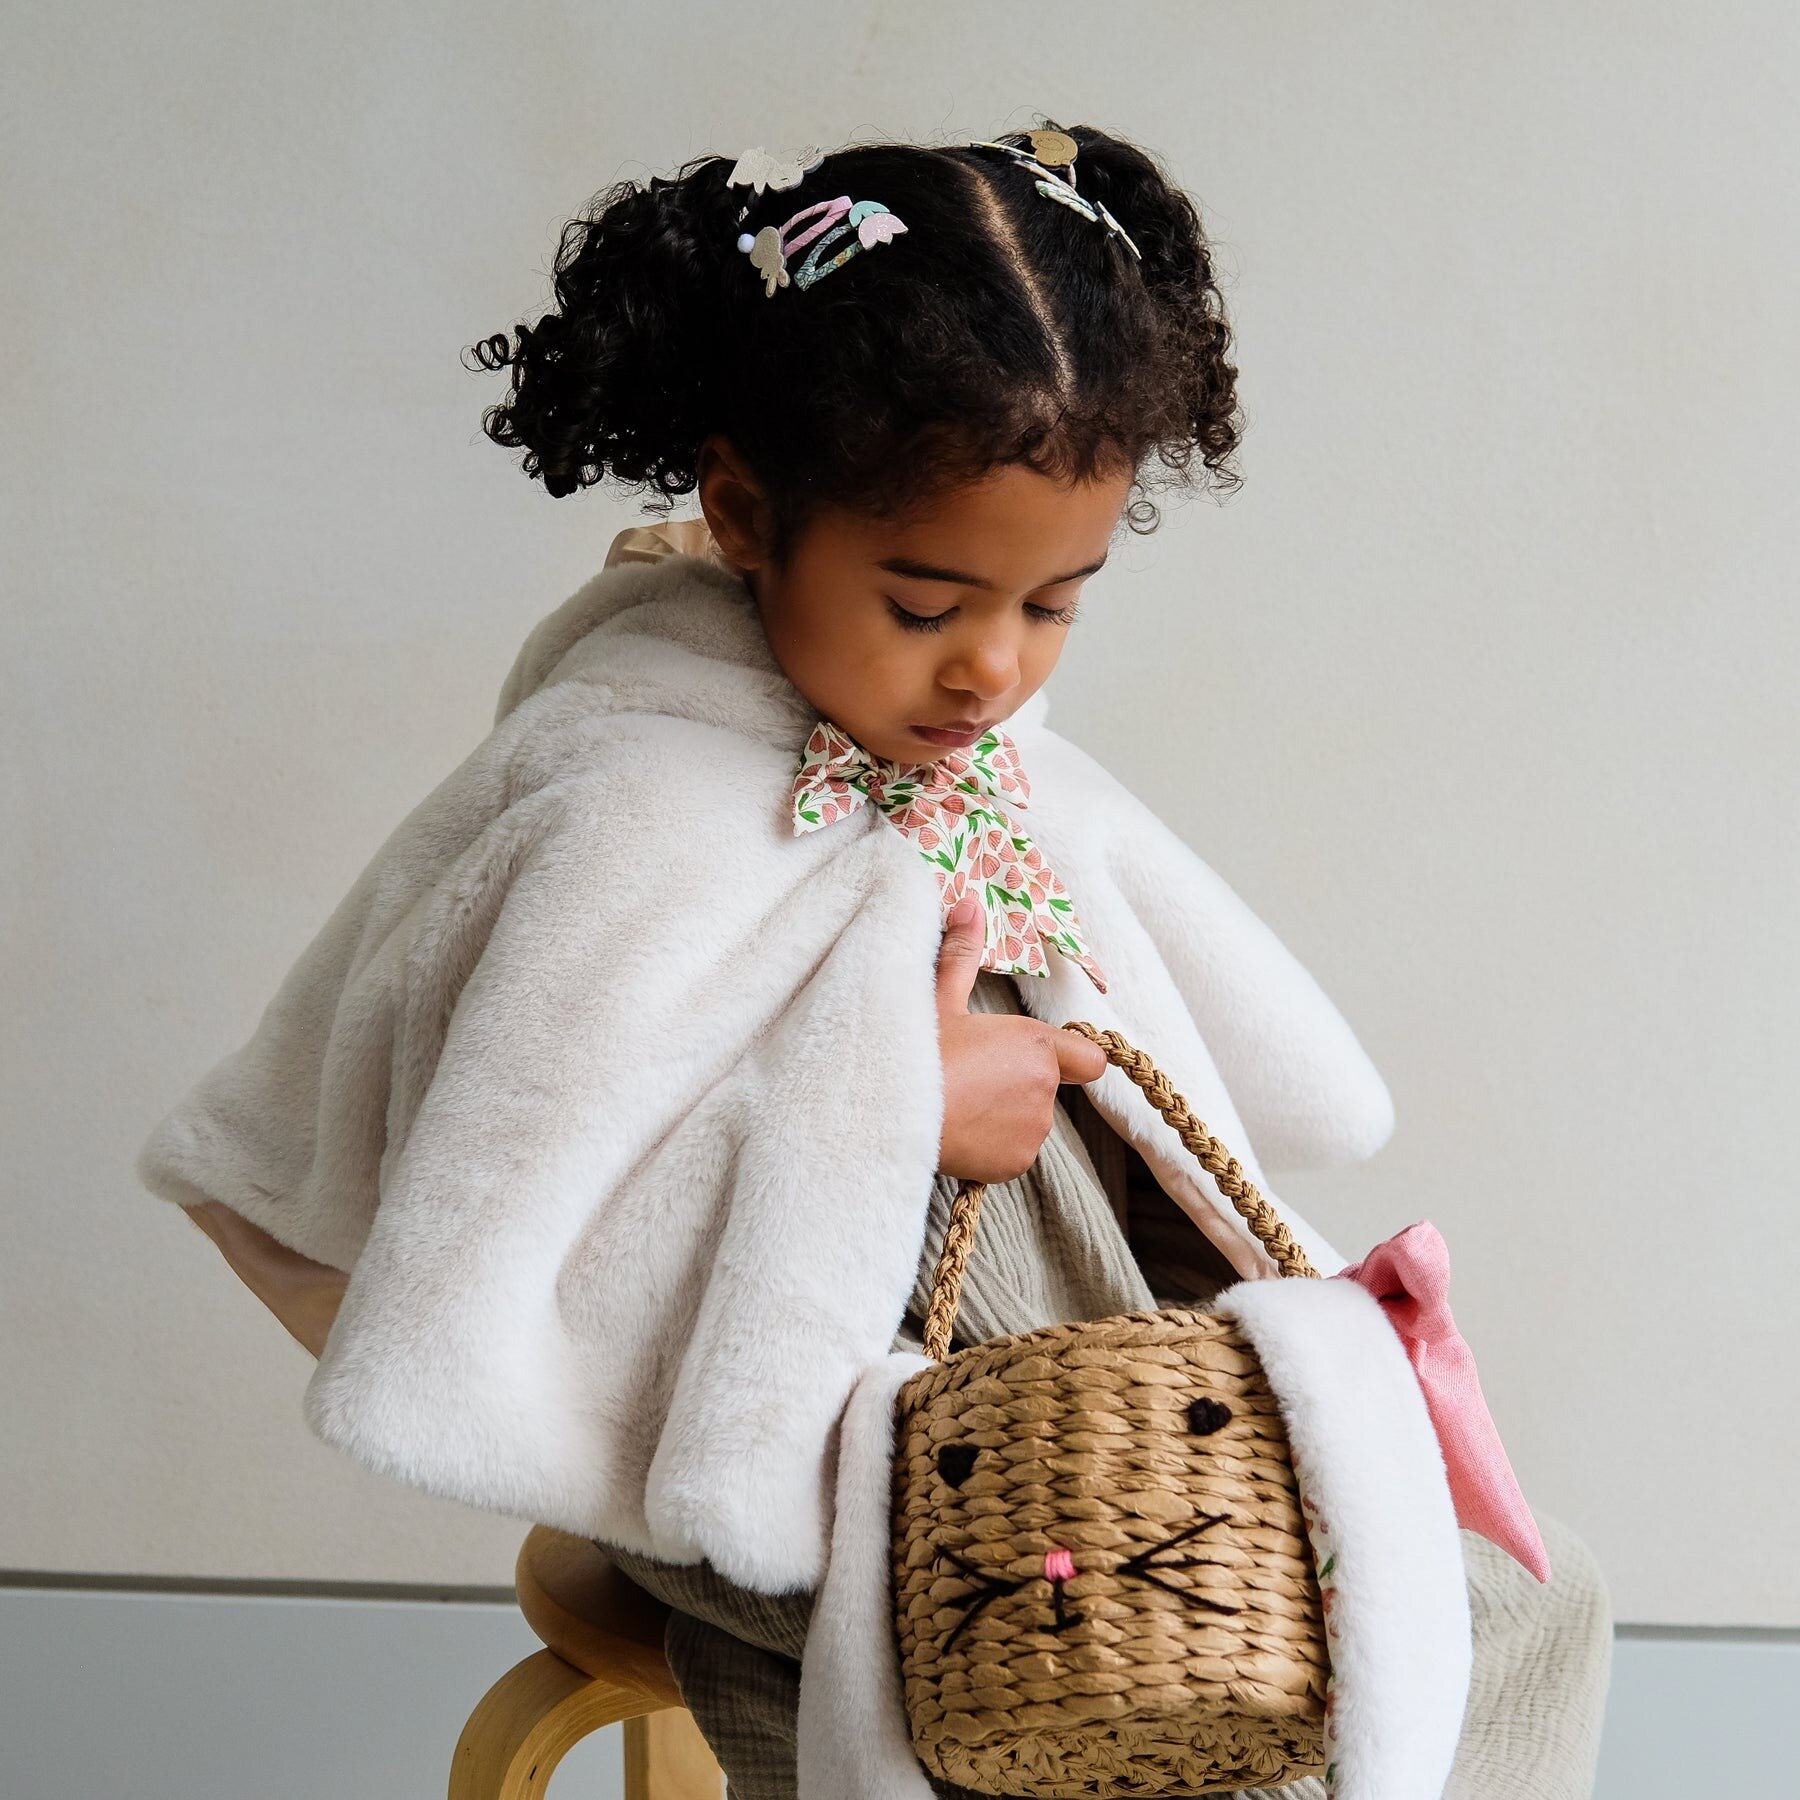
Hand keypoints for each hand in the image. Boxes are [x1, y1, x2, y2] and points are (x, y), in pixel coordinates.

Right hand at [934, 895, 1108, 1183]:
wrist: (884, 1116)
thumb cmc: (912, 1052)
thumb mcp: (935, 999)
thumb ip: (962, 954)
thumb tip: (970, 905)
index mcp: (1034, 1045)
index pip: (1090, 1058)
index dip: (1070, 1057)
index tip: (1032, 1056)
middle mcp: (1044, 1089)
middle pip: (1047, 1086)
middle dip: (1018, 1081)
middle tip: (969, 1073)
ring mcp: (1032, 1131)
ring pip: (1028, 1120)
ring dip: (1005, 1113)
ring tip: (957, 1101)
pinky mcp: (1014, 1165)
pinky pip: (1012, 1151)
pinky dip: (992, 1144)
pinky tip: (957, 1128)